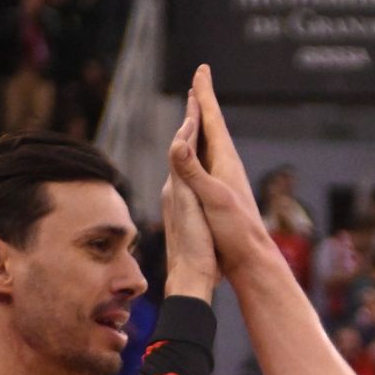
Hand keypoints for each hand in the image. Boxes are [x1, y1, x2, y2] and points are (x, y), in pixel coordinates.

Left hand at [161, 101, 217, 296]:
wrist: (190, 278)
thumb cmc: (195, 246)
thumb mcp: (189, 205)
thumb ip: (184, 172)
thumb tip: (178, 142)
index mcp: (177, 187)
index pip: (183, 145)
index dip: (191, 121)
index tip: (197, 96)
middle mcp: (175, 193)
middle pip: (182, 152)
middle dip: (190, 128)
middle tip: (195, 102)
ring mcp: (179, 206)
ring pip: (186, 167)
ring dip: (192, 147)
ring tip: (197, 131)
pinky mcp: (186, 218)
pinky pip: (191, 183)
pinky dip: (196, 169)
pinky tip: (199, 174)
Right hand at [168, 65, 276, 275]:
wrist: (251, 259)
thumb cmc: (234, 231)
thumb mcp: (212, 199)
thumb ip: (193, 172)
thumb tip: (179, 143)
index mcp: (225, 161)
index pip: (212, 120)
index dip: (205, 95)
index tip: (201, 70)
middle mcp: (227, 166)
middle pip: (213, 126)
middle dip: (204, 102)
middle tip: (200, 79)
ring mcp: (224, 179)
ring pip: (211, 143)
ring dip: (202, 124)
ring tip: (197, 110)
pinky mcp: (220, 193)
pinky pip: (208, 160)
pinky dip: (201, 149)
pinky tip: (200, 154)